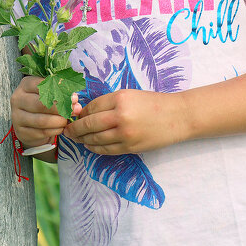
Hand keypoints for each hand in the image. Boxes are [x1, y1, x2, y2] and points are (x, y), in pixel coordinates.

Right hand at [10, 76, 69, 149]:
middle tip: (74, 111)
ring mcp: (17, 116)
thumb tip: (75, 101)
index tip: (73, 98)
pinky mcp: (21, 131)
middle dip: (61, 109)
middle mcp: (18, 99)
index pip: (42, 85)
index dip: (60, 91)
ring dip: (59, 121)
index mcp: (25, 85)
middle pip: (41, 104)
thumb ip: (62, 93)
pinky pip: (41, 132)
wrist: (30, 122)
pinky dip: (55, 131)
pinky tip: (60, 128)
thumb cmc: (43, 103)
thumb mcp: (50, 93)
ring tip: (67, 120)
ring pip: (42, 120)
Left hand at [63, 89, 189, 154]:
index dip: (80, 113)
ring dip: (83, 140)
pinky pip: (106, 150)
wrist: (178, 116)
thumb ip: (109, 103)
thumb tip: (85, 112)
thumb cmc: (154, 103)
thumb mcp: (131, 95)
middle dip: (75, 128)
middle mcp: (121, 116)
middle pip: (89, 124)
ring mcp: (125, 134)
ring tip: (76, 139)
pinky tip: (90, 146)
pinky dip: (95, 149)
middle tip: (66, 130)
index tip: (74, 116)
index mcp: (120, 99)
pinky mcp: (130, 147)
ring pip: (95, 139)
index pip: (91, 107)